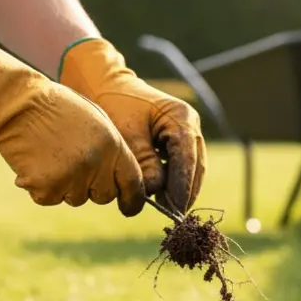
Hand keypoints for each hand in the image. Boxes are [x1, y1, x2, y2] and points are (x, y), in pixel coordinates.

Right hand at [0, 41, 146, 215]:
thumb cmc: (57, 109)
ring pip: (76, 199)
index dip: (133, 200)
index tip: (130, 207)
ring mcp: (70, 177)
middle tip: (74, 164)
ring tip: (52, 156)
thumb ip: (112, 152)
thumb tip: (121, 181)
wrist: (17, 103)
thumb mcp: (96, 122)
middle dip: (93, 187)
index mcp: (112, 145)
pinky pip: (50, 199)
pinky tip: (36, 163)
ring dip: (66, 186)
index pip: (133, 183)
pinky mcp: (45, 187)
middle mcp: (95, 164)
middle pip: (104, 196)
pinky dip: (42, 187)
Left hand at [58, 37, 206, 212]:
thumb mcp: (126, 135)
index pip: (187, 159)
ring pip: (191, 168)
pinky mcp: (178, 140)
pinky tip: (162, 195)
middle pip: (195, 166)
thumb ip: (144, 164)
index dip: (182, 186)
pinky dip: (174, 180)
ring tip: (167, 207)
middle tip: (172, 213)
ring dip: (180, 187)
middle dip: (184, 191)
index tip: (175, 208)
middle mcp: (190, 124)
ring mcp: (187, 131)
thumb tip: (155, 192)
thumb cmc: (113, 105)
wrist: (105, 86)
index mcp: (181, 118)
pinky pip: (181, 165)